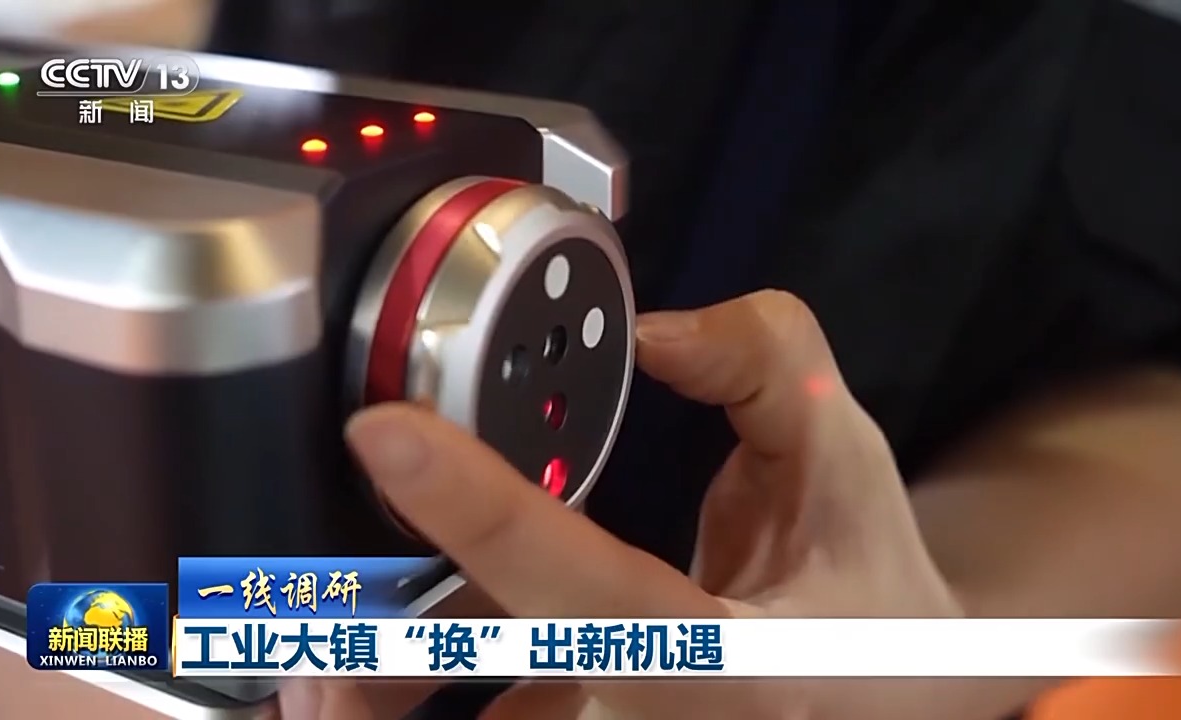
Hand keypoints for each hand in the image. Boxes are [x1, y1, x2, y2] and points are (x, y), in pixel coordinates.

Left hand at [281, 290, 962, 718]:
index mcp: (732, 661)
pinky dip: (405, 706)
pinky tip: (352, 678)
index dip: (484, 515)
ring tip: (302, 666)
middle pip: (501, 715)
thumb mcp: (841, 455)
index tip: (386, 434)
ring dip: (368, 715)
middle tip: (292, 624)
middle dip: (374, 687)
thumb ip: (765, 364)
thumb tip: (655, 331)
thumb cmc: (868, 587)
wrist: (888, 700)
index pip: (591, 591)